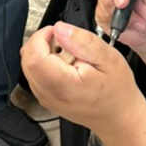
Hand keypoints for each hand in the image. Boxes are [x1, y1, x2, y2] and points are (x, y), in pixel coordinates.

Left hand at [20, 22, 143, 136]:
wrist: (118, 117)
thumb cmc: (117, 92)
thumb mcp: (109, 59)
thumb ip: (83, 42)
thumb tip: (60, 29)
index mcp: (64, 85)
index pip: (34, 56)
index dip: (42, 37)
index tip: (58, 32)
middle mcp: (50, 94)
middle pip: (27, 59)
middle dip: (42, 42)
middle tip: (67, 42)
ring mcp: (45, 98)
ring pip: (28, 65)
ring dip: (44, 52)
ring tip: (70, 55)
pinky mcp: (46, 98)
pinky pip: (35, 74)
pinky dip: (46, 63)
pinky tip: (66, 64)